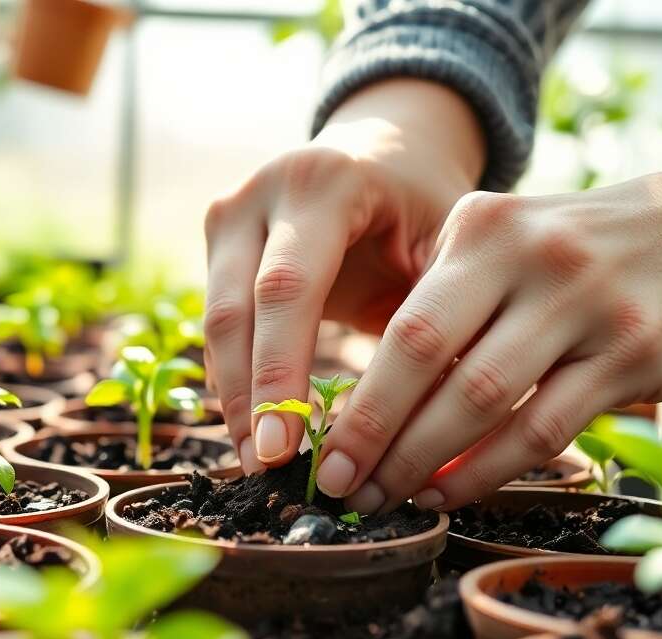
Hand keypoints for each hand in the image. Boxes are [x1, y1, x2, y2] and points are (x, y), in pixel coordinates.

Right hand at [204, 79, 485, 473]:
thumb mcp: (445, 245)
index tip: (290, 448)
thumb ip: (430, 313)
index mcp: (326, 182)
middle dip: (249, 396)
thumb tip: (430, 420)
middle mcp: (263, 190)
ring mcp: (230, 212)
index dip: (280, 372)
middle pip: (237, 309)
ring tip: (256, 462)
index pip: (288, 287)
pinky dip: (234, 378)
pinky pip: (219, 322)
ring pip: (216, 320)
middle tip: (266, 466)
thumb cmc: (426, 207)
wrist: (388, 149)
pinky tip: (252, 430)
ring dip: (233, 397)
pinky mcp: (216, 239)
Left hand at [323, 113, 661, 514]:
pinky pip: (543, 427)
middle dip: (371, 432)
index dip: (356, 396)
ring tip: (387, 498)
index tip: (318, 447)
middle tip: (338, 486)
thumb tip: (370, 401)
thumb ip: (450, 300)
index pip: (400, 323)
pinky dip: (486, 470)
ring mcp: (586, 303)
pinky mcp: (638, 350)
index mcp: (483, 225)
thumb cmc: (595, 250)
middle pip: (423, 356)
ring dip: (422, 461)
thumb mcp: (514, 242)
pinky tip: (450, 494)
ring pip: (480, 399)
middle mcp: (529, 255)